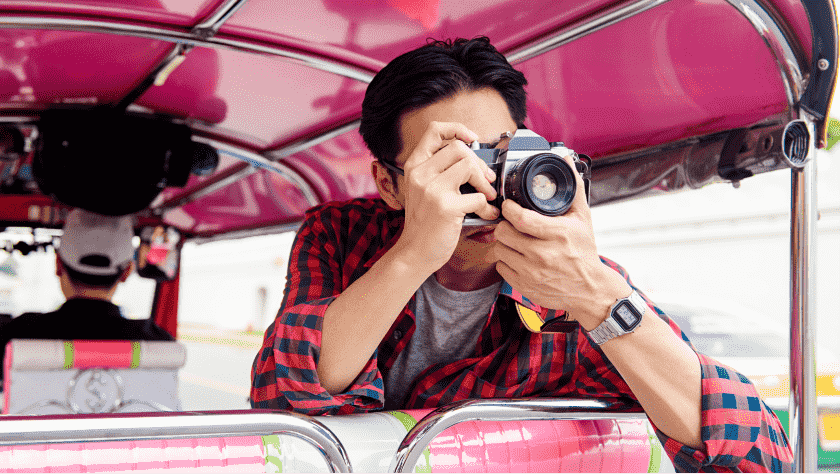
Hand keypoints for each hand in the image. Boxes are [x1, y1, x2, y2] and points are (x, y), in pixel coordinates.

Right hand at [395, 121, 499, 270]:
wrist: (415, 253)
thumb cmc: (424, 221)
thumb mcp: (423, 189)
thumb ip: (440, 170)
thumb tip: (473, 155)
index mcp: (414, 166)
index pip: (434, 130)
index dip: (457, 129)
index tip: (472, 139)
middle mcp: (420, 174)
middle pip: (459, 148)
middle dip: (479, 163)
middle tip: (486, 179)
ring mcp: (431, 190)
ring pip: (469, 166)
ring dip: (485, 182)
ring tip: (487, 195)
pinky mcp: (445, 207)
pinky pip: (478, 197)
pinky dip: (487, 207)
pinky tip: (486, 215)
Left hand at [485, 154, 629, 328]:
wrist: (589, 290)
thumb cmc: (584, 252)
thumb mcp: (583, 218)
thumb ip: (573, 188)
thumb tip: (565, 160)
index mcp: (557, 235)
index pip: (521, 219)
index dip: (509, 209)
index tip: (509, 205)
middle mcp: (543, 255)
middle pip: (504, 233)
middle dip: (504, 225)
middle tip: (511, 223)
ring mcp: (532, 272)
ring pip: (499, 250)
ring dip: (503, 242)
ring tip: (515, 239)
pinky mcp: (524, 285)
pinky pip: (500, 267)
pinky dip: (505, 260)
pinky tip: (517, 255)